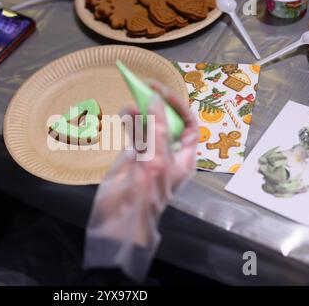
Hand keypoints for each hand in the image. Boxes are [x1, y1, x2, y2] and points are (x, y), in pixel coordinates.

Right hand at [84, 80, 197, 280]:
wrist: (120, 220)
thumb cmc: (145, 194)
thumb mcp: (156, 160)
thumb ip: (157, 129)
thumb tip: (155, 100)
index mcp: (183, 157)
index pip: (189, 125)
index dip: (177, 106)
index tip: (160, 92)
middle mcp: (168, 154)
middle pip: (168, 122)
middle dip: (158, 105)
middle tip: (144, 88)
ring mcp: (149, 155)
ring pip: (148, 125)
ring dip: (141, 111)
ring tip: (131, 101)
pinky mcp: (132, 157)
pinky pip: (133, 134)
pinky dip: (129, 122)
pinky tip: (124, 114)